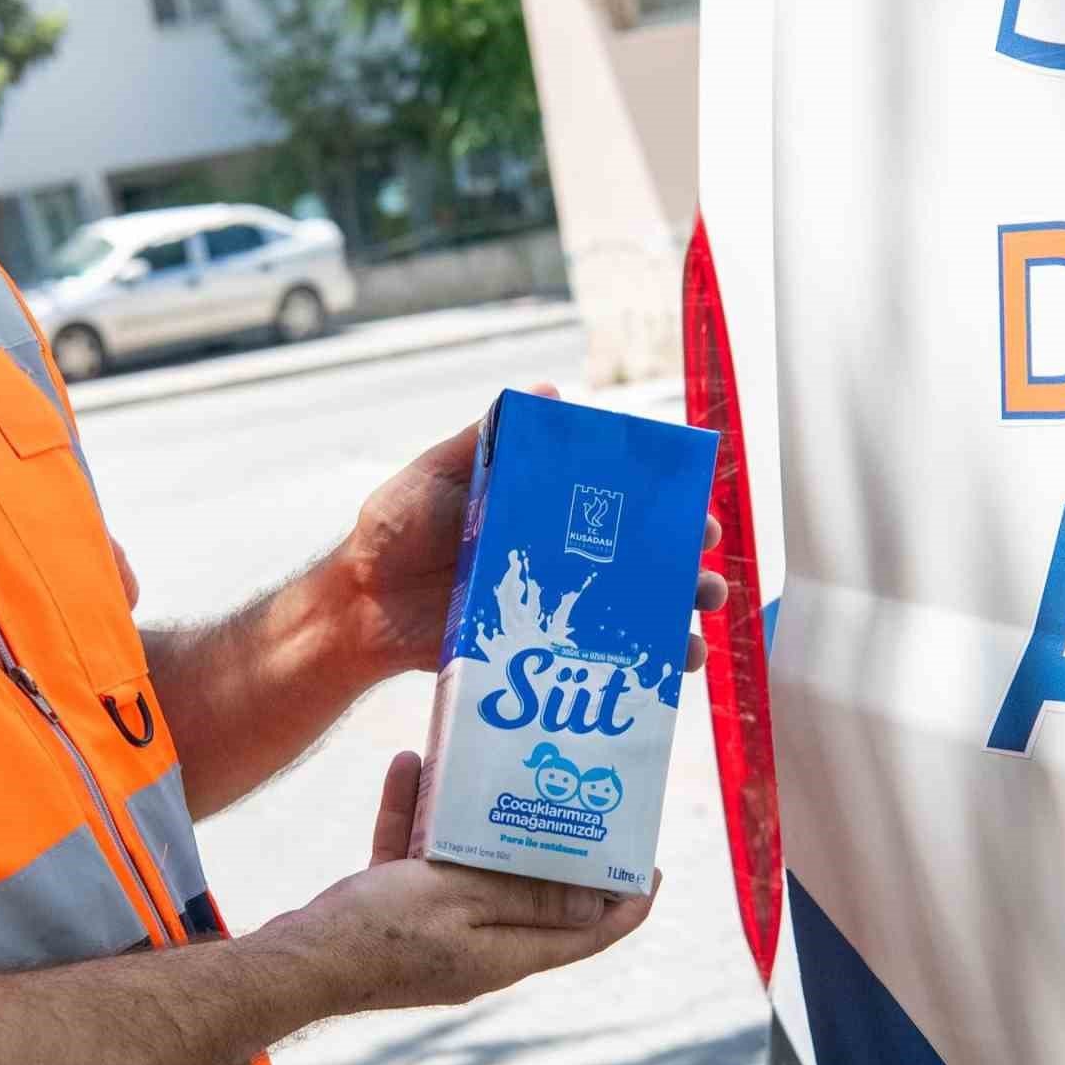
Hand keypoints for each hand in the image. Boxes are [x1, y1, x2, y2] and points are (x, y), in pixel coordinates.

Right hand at [287, 753, 656, 1014]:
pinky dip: (417, 819)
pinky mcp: (395, 916)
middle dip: (555, 847)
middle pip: (536, 895)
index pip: (589, 934)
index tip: (651, 864)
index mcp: (507, 954)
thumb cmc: (377, 930)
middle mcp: (480, 949)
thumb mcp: (461, 899)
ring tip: (489, 766)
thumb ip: (528, 895)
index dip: (627, 902)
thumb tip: (598, 902)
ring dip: (478, 821)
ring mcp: (436, 935)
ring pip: (473, 869)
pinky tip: (407, 767)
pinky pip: (417, 861)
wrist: (289, 962)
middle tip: (573, 794)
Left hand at [336, 384, 727, 679]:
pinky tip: (667, 674)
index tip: (696, 509)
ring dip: (674, 620)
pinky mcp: (536, 651)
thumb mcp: (437, 472)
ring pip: (629, 614)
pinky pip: (595, 659)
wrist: (359, 606)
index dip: (664, 506)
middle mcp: (558, 558)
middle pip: (639, 561)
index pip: (618, 505)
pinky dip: (636, 668)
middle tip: (706, 571)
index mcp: (542, 511)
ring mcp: (551, 608)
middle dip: (684, 566)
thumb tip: (545, 390)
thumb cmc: (393, 530)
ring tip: (697, 629)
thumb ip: (486, 439)